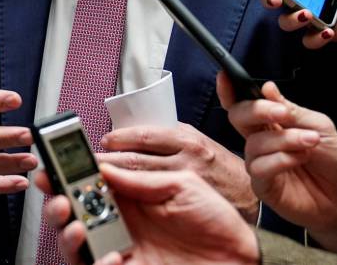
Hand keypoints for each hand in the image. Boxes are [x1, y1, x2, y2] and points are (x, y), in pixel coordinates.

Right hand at [39, 165, 259, 264]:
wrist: (242, 257)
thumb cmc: (218, 218)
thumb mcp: (183, 185)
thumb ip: (142, 178)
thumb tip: (103, 166)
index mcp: (131, 195)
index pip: (88, 184)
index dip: (65, 176)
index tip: (50, 168)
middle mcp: (120, 222)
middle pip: (72, 215)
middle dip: (57, 205)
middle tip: (60, 199)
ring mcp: (122, 250)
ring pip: (77, 246)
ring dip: (68, 236)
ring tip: (78, 226)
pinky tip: (111, 258)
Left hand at [97, 123, 258, 222]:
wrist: (248, 193)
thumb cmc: (221, 166)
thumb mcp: (199, 142)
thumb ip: (172, 137)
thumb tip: (138, 133)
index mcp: (186, 139)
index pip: (146, 136)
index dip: (121, 138)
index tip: (104, 140)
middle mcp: (184, 160)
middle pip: (138, 159)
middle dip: (110, 160)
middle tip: (88, 161)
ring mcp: (183, 184)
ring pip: (141, 180)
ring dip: (115, 179)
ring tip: (96, 178)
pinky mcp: (183, 202)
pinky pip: (153, 198)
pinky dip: (133, 196)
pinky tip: (118, 198)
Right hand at [219, 74, 336, 254]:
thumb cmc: (331, 159)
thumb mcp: (318, 126)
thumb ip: (292, 109)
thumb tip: (267, 88)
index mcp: (270, 121)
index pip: (243, 103)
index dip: (230, 90)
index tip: (225, 76)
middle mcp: (260, 139)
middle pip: (238, 117)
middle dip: (258, 110)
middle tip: (283, 113)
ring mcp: (259, 162)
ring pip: (254, 143)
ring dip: (285, 139)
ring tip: (310, 142)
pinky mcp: (262, 185)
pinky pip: (260, 168)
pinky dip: (281, 159)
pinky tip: (300, 159)